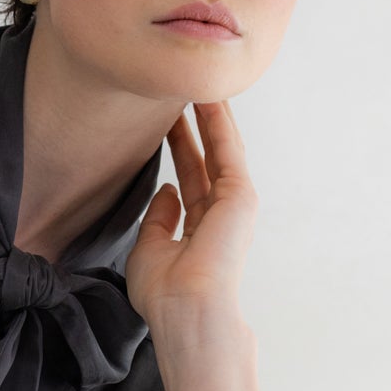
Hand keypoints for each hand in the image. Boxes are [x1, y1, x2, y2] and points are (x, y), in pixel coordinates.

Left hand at [125, 99, 256, 338]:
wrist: (186, 309)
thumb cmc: (165, 292)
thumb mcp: (150, 249)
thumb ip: (159, 218)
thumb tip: (167, 191)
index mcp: (200, 229)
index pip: (190, 178)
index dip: (180, 148)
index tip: (166, 122)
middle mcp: (221, 214)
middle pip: (205, 159)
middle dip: (193, 126)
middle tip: (179, 91)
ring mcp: (234, 204)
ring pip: (220, 149)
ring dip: (209, 116)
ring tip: (195, 81)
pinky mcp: (240, 196)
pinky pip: (227, 150)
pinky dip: (219, 123)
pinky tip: (207, 96)